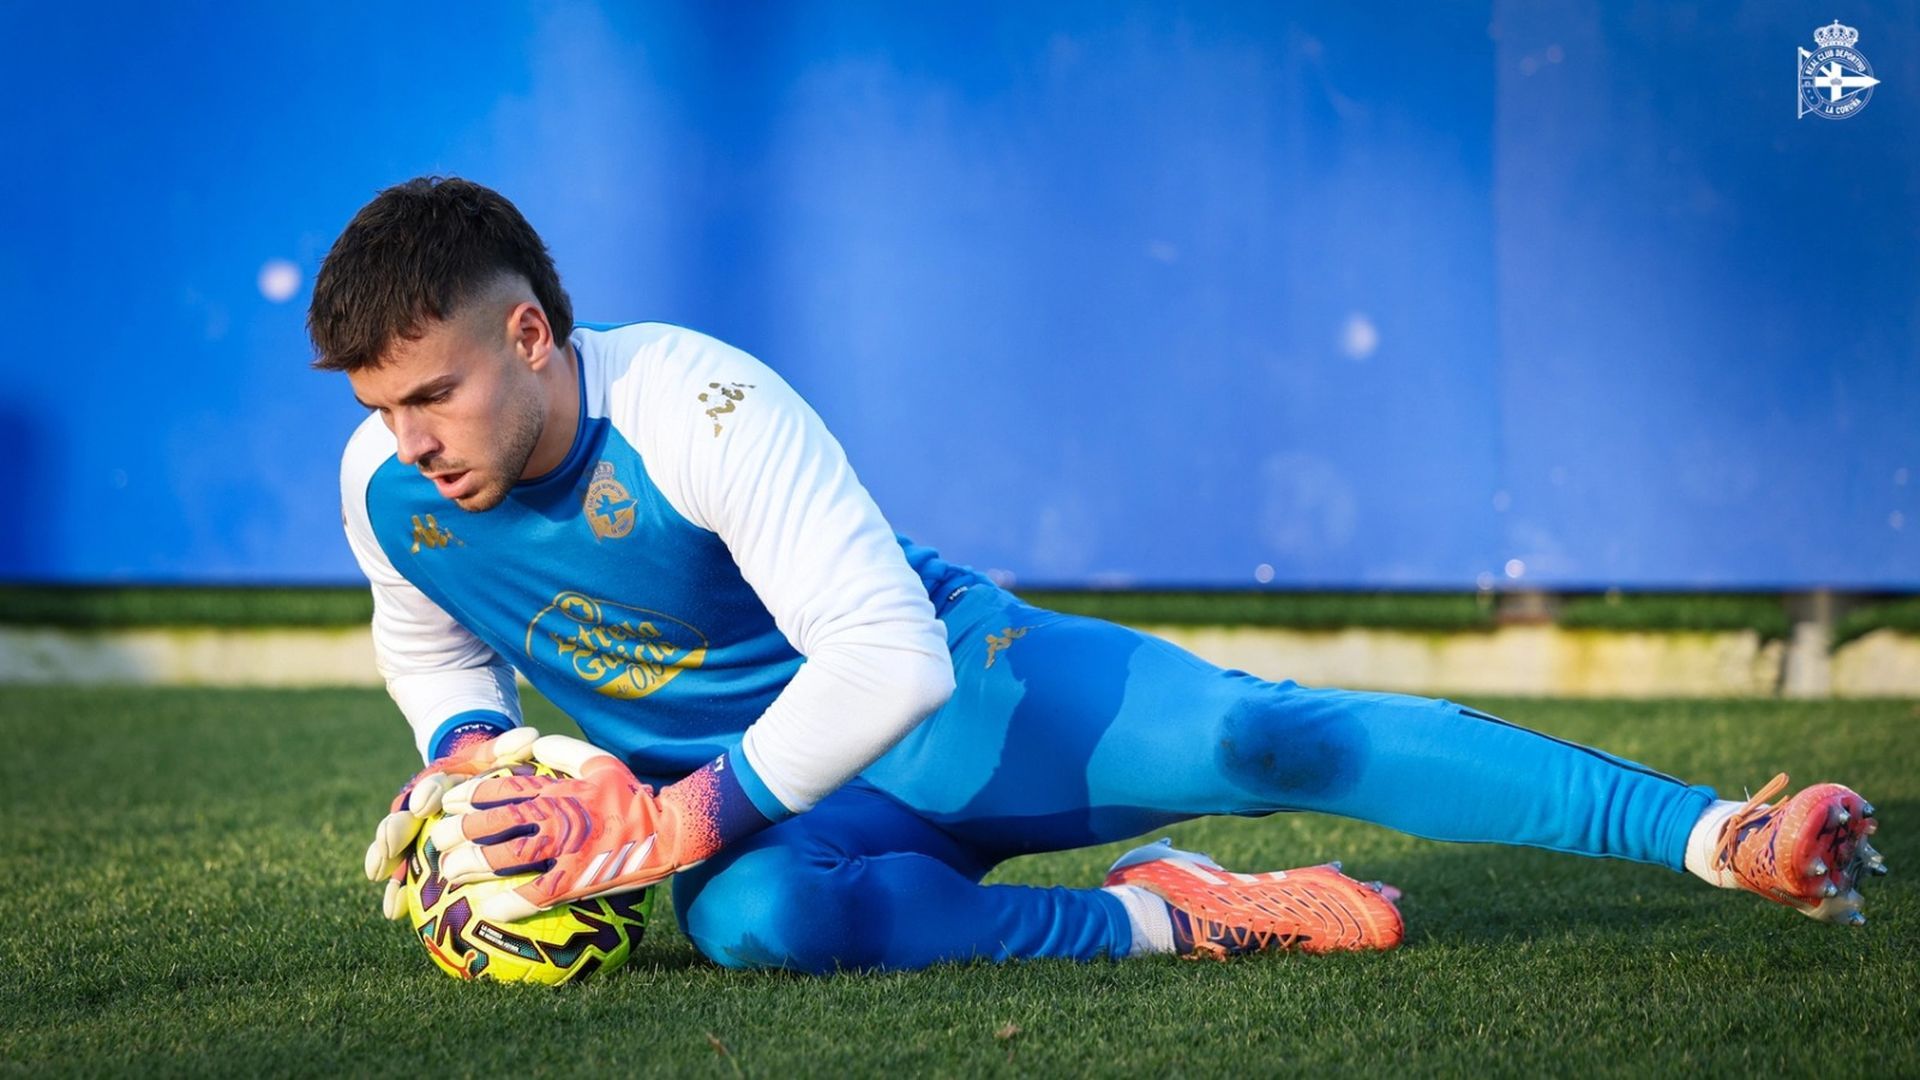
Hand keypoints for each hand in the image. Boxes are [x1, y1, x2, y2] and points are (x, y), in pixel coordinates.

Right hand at [362, 726, 539, 918]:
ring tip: (380, 879)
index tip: (423, 806)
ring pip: (393, 847)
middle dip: (392, 831)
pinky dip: (396, 891)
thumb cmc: (490, 775)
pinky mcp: (413, 856)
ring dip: (386, 862)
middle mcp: (419, 807)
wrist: (472, 788)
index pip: (433, 785)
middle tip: (389, 845)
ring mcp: (412, 833)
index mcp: (441, 783)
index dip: (428, 794)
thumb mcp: (499, 758)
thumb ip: (511, 748)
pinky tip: (393, 911)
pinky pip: (402, 874)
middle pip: (402, 817)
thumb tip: (531, 737)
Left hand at [426, 734, 727, 922]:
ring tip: (448, 873)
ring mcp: (566, 850)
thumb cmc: (634, 795)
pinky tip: (487, 909)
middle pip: (494, 824)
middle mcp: (557, 817)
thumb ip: (562, 750)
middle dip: (458, 832)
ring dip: (472, 866)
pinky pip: (535, 894)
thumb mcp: (600, 761)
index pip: (502, 789)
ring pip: (506, 858)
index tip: (447, 803)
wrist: (670, 831)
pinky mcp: (577, 880)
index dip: (468, 796)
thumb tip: (530, 742)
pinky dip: (508, 902)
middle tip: (436, 842)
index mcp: (558, 789)